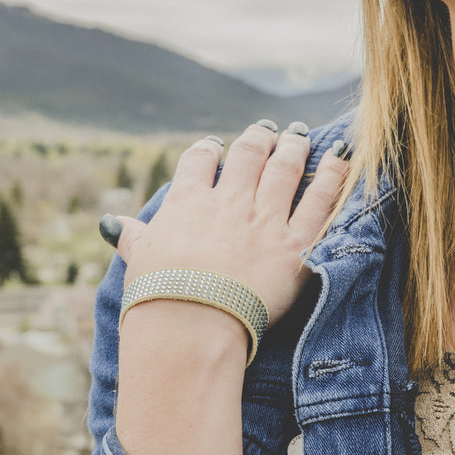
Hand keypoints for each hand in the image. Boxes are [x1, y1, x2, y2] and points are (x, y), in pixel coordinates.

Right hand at [107, 120, 349, 329]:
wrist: (191, 323)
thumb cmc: (158, 295)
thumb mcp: (139, 259)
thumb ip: (132, 236)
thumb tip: (114, 224)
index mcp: (189, 202)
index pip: (200, 160)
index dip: (209, 151)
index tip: (216, 148)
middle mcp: (230, 202)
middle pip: (248, 155)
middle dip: (258, 139)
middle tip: (267, 131)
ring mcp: (265, 220)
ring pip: (285, 168)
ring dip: (294, 148)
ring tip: (300, 136)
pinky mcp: (295, 245)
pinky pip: (320, 202)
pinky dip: (332, 177)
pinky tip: (340, 160)